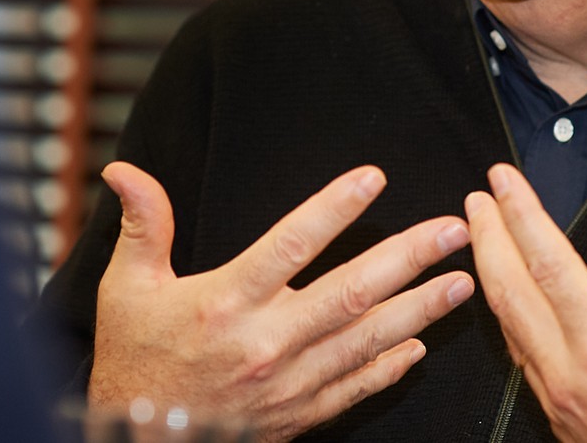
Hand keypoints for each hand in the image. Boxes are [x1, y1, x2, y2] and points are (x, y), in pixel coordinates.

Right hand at [89, 161, 475, 441]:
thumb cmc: (134, 362)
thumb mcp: (127, 288)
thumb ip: (143, 225)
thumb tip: (126, 170)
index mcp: (225, 303)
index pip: (291, 244)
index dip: (334, 208)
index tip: (374, 178)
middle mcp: (264, 342)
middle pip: (349, 292)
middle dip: (408, 258)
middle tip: (453, 231)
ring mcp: (287, 383)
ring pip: (365, 340)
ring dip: (418, 310)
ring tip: (460, 283)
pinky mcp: (297, 414)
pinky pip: (354, 389)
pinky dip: (390, 369)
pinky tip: (421, 346)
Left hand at [465, 164, 586, 442]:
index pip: (551, 265)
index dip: (524, 216)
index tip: (504, 181)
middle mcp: (568, 365)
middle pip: (511, 287)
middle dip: (490, 235)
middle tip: (477, 197)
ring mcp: (553, 387)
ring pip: (505, 318)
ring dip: (488, 269)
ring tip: (480, 233)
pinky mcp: (551, 403)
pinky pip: (513, 347)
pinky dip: (501, 310)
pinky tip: (501, 296)